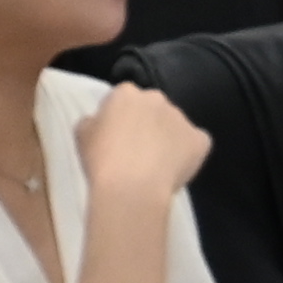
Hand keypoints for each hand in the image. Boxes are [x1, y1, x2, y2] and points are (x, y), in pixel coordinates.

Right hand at [77, 82, 212, 221]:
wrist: (132, 189)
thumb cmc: (102, 161)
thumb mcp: (81, 136)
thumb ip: (92, 121)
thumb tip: (100, 121)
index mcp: (127, 93)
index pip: (124, 97)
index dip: (120, 116)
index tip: (116, 135)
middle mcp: (157, 99)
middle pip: (153, 107)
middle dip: (147, 122)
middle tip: (137, 148)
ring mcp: (182, 118)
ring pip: (175, 125)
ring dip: (168, 137)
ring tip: (156, 163)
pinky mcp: (200, 140)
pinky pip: (196, 143)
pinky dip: (188, 153)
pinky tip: (175, 168)